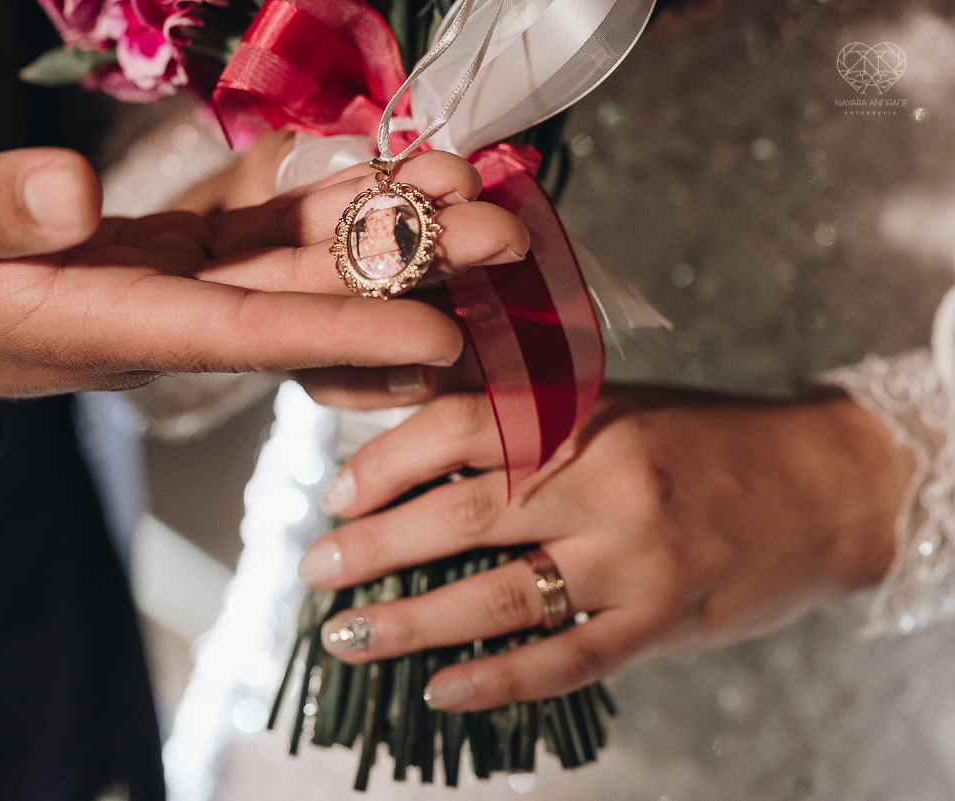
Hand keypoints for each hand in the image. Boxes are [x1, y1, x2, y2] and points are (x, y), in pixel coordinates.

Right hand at [0, 147, 527, 395]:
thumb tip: (68, 192)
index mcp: (105, 327)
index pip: (240, 336)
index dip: (341, 334)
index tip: (437, 333)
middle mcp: (164, 319)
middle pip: (302, 304)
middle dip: (405, 276)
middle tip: (502, 240)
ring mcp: (178, 288)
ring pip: (299, 265)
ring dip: (386, 234)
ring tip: (469, 196)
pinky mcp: (178, 255)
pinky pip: (266, 233)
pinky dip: (327, 206)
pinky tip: (390, 178)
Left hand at [298, 387, 912, 710]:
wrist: (823, 483)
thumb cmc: (702, 436)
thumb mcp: (614, 402)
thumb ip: (526, 418)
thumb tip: (414, 440)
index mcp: (584, 414)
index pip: (457, 429)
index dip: (384, 463)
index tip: (339, 496)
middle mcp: (603, 482)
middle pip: (461, 516)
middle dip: (374, 547)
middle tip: (315, 569)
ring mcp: (635, 559)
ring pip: (498, 596)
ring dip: (410, 621)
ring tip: (348, 636)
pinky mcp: (664, 621)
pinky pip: (566, 659)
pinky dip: (497, 681)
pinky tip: (440, 691)